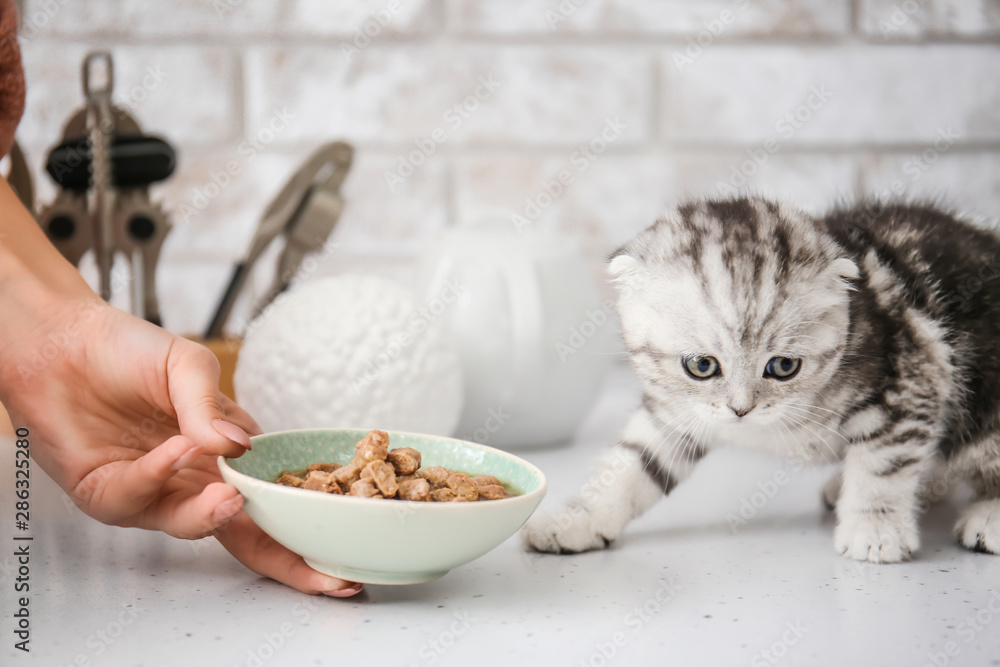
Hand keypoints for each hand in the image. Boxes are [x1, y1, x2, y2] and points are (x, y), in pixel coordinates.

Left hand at [1, 299, 361, 595]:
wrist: (62, 342)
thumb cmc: (128, 351)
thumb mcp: (189, 366)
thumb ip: (212, 409)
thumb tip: (242, 449)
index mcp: (227, 455)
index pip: (275, 499)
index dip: (307, 525)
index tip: (342, 544)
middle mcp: (195, 481)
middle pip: (248, 534)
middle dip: (286, 559)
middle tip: (319, 570)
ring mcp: (153, 493)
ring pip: (194, 525)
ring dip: (213, 514)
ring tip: (230, 494)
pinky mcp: (107, 494)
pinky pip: (139, 498)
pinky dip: (160, 475)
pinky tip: (175, 448)